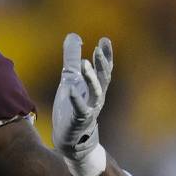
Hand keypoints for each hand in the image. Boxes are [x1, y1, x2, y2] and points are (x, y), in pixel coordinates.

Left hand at [52, 33, 112, 161]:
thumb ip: (71, 59)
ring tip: (85, 64)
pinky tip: (71, 89)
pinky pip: (80, 109)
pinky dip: (76, 99)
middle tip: (99, 49)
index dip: (106, 56)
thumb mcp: (70, 79)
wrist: (69, 139)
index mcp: (94, 87)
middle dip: (102, 64)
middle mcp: (96, 98)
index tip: (105, 40)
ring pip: (95, 92)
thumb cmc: (71, 108)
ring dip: (91, 78)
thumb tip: (74, 36)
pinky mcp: (79, 120)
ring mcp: (89, 109)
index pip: (104, 69)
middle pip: (103, 78)